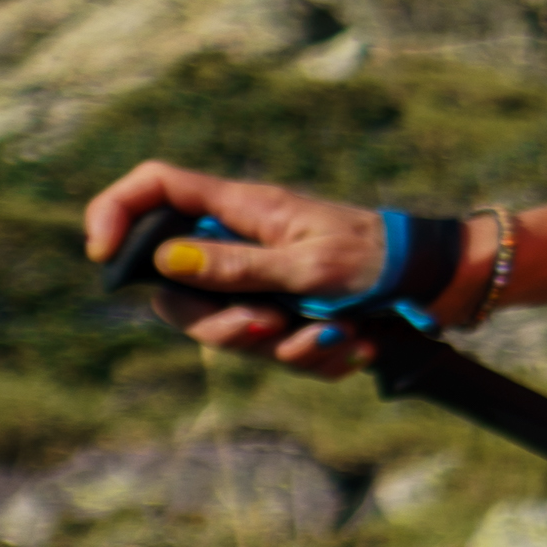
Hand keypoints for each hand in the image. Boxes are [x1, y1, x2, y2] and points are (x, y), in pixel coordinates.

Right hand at [74, 162, 384, 372]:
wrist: (444, 285)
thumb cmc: (383, 261)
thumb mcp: (310, 267)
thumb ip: (238, 268)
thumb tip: (165, 261)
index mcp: (244, 211)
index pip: (156, 189)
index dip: (116, 212)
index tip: (102, 256)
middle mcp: (244, 244)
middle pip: (178, 289)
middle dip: (219, 325)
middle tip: (269, 326)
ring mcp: (264, 282)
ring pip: (228, 330)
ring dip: (283, 348)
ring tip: (339, 337)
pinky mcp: (289, 315)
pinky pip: (275, 351)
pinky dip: (315, 357)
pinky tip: (357, 347)